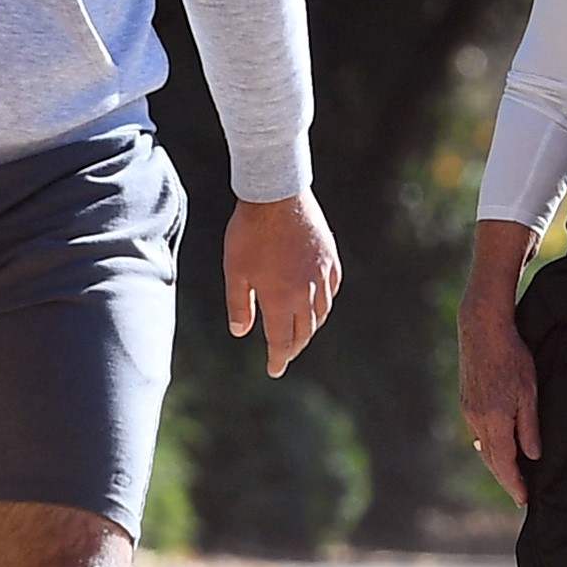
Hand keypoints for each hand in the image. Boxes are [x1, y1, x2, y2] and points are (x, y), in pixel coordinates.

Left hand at [226, 193, 342, 376]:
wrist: (276, 196)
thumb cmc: (249, 234)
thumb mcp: (235, 272)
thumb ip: (239, 305)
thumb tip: (241, 332)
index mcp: (281, 300)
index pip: (282, 341)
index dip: (278, 358)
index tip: (274, 369)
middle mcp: (306, 293)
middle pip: (305, 331)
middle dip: (294, 346)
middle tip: (285, 354)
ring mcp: (321, 275)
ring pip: (322, 312)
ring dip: (311, 327)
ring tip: (302, 331)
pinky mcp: (330, 258)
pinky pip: (331, 289)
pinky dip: (324, 303)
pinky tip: (318, 302)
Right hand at [458, 279, 541, 505]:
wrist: (482, 329)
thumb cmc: (513, 357)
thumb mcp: (530, 392)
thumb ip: (530, 427)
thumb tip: (532, 456)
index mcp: (495, 421)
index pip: (505, 464)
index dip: (515, 484)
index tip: (523, 500)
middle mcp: (477, 421)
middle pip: (491, 461)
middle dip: (506, 480)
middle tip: (519, 495)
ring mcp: (469, 412)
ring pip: (483, 448)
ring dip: (497, 464)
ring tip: (511, 476)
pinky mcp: (466, 402)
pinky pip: (477, 434)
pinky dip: (488, 447)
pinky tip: (496, 449)